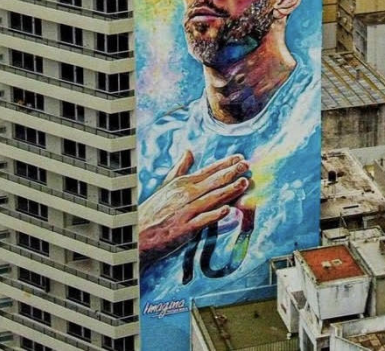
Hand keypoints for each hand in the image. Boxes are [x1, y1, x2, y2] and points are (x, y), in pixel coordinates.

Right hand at [139, 151, 249, 267]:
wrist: (137, 233)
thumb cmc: (153, 210)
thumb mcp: (166, 186)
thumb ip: (180, 168)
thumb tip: (189, 150)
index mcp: (182, 183)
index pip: (208, 170)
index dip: (225, 163)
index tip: (240, 157)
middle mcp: (186, 194)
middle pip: (213, 181)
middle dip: (232, 172)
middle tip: (247, 164)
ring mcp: (186, 211)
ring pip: (212, 198)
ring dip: (229, 190)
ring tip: (245, 182)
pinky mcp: (184, 229)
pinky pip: (203, 221)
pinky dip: (215, 215)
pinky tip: (228, 210)